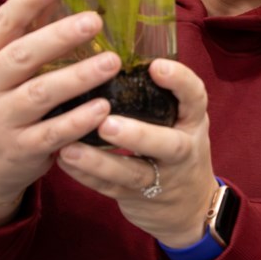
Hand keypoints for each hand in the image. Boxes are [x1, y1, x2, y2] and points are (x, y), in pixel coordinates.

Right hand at [0, 0, 117, 228]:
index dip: (26, 1)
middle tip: (95, 20)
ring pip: (40, 94)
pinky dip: (78, 120)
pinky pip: (52, 133)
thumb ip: (27, 34)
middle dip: (58, 37)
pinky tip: (103, 107)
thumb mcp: (1, 68)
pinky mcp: (20, 149)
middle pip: (21, 56)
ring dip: (78, 77)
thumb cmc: (3, 102)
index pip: (2, 24)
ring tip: (111, 62)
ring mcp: (0, 119)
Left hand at [57, 59, 219, 254]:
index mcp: (192, 121)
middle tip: (106, 122)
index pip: (195, 97)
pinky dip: (86, 176)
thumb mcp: (180, 118)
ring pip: (133, 173)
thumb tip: (111, 53)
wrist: (191, 206)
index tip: (155, 65)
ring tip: (69, 148)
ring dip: (100, 162)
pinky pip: (111, 189)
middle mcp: (183, 149)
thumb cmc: (177, 144)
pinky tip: (64, 162)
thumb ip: (157, 95)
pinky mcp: (139, 197)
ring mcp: (162, 178)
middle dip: (138, 135)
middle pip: (168, 144)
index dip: (179, 81)